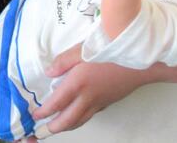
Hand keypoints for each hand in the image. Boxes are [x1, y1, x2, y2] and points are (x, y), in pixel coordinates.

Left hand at [32, 44, 152, 133]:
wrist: (141, 59)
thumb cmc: (113, 48)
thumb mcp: (84, 48)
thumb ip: (64, 61)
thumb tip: (49, 72)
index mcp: (78, 83)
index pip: (56, 104)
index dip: (43, 112)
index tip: (35, 114)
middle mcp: (88, 97)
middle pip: (68, 120)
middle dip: (54, 127)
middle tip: (44, 128)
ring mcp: (100, 101)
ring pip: (81, 120)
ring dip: (68, 126)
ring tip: (59, 125)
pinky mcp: (110, 101)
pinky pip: (91, 115)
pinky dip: (81, 119)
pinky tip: (80, 112)